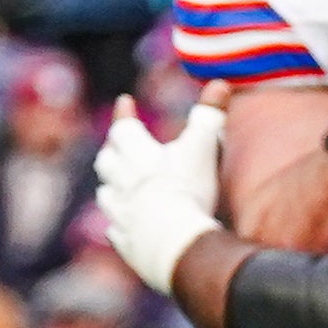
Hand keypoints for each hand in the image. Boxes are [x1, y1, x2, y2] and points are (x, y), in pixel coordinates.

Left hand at [93, 97, 227, 292]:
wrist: (176, 245)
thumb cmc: (189, 191)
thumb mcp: (203, 148)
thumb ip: (210, 116)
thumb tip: (221, 82)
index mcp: (138, 157)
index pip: (123, 127)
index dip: (124, 114)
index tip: (124, 101)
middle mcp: (122, 184)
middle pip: (106, 162)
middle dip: (111, 151)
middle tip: (116, 146)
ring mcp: (121, 215)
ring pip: (106, 196)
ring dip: (111, 188)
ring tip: (117, 186)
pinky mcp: (126, 243)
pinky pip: (116, 231)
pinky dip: (120, 225)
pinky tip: (124, 226)